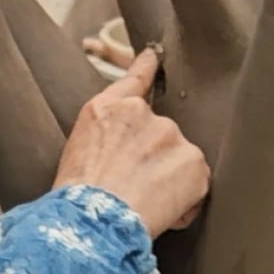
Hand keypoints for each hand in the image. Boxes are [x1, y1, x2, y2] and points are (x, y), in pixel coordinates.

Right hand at [55, 48, 210, 237]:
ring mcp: (170, 135)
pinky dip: (186, 202)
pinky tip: (162, 213)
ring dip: (170, 182)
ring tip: (144, 204)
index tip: (155, 55)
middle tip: (133, 190)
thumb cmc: (77, 195)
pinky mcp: (193, 161)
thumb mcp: (77, 150)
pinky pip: (196, 184)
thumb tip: (125, 150)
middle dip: (154, 162)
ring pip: (179, 161)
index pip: (134, 80)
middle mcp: (141, 113)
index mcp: (107, 108)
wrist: (92, 218)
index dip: (147, 67)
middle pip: (160, 135)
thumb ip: (107, 135)